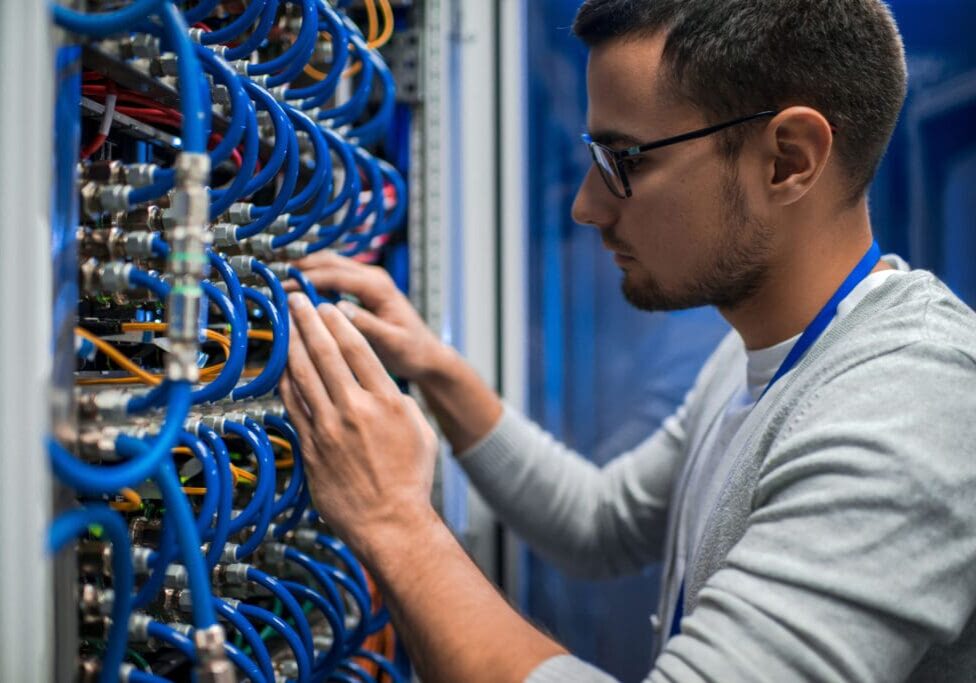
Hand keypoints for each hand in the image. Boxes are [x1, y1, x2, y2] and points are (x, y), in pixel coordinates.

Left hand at [280, 293, 438, 550]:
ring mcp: (329, 428)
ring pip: (304, 374)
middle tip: (297, 301)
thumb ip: (398, 401)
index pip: (358, 349)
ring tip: (284, 324)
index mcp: (387, 401)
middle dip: (308, 321)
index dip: (339, 323)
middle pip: (326, 353)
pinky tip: (281, 366)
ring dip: (292, 344)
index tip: (328, 307)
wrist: (390, 523)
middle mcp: (355, 409)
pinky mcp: (311, 446)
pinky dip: (285, 381)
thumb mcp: (419, 430)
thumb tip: (380, 385)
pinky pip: (293, 405)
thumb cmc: (409, 481)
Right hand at [287, 251, 446, 380]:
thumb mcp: (392, 342)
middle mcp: (373, 277)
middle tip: (272, 280)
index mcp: (378, 287)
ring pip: (329, 265)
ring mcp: (368, 281)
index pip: (336, 275)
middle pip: (329, 262)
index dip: (307, 279)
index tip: (284, 288)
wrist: (426, 354)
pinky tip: (296, 290)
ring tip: (277, 281)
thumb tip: (339, 310)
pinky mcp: (362, 290)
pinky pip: (333, 277)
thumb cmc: (413, 350)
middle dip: (300, 268)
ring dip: (304, 270)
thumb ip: (367, 325)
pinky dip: (313, 278)